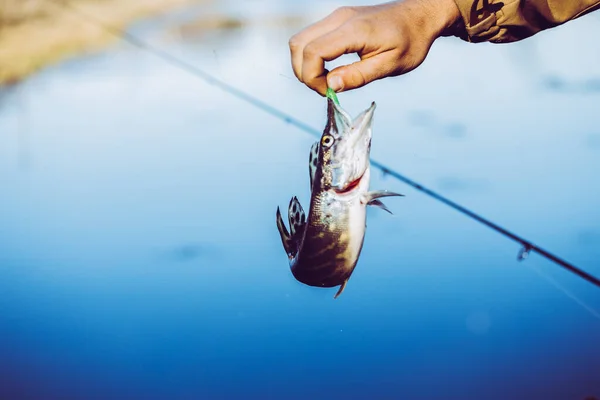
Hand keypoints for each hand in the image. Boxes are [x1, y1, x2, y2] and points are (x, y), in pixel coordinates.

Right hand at [288, 0, 460, 95]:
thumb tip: (331, 86)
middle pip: (298, 44)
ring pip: (300, 40)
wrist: (420, 16)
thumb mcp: (390, 65)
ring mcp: (336, 16)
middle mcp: (339, 19)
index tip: (329, 92)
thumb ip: (358, 76)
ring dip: (306, 65)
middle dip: (303, 72)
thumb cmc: (411, 41)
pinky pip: (312, 38)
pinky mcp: (337, 20)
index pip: (312, 52)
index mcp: (354, 30)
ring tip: (328, 81)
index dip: (312, 78)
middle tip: (325, 89)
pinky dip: (313, 57)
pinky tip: (330, 70)